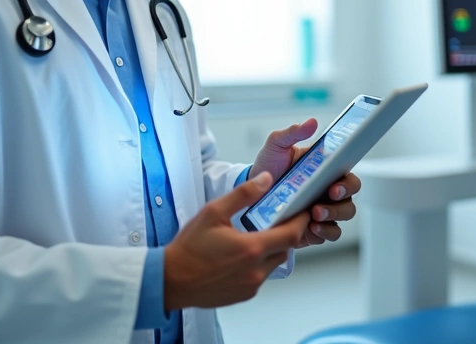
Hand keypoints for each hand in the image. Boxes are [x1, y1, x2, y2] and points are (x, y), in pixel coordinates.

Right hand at [164, 172, 309, 309]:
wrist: (171, 280)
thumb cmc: (189, 248)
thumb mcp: (213, 212)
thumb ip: (243, 194)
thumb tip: (266, 179)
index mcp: (251, 248)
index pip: (292, 234)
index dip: (302, 221)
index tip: (304, 211)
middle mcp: (256, 270)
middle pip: (286, 249)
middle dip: (285, 234)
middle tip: (276, 221)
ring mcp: (251, 285)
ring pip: (274, 264)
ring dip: (271, 250)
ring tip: (254, 237)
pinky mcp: (244, 295)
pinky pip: (261, 277)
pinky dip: (258, 265)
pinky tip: (241, 256)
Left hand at [250, 119, 362, 247]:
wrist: (250, 193)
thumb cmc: (268, 167)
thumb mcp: (276, 146)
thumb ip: (292, 133)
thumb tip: (311, 122)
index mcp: (326, 171)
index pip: (348, 175)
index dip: (348, 182)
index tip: (335, 184)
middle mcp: (328, 191)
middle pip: (350, 198)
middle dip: (341, 201)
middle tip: (326, 199)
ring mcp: (323, 211)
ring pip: (343, 217)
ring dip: (333, 217)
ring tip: (314, 216)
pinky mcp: (314, 229)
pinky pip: (329, 234)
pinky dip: (325, 232)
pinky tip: (312, 228)